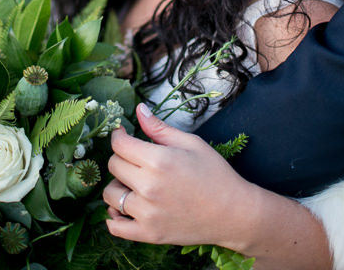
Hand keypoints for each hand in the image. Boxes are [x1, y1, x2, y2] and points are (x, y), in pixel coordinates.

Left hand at [103, 103, 257, 248]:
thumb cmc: (216, 175)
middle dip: (122, 158)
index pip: (119, 144)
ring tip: (135, 185)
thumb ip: (160, 128)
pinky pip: (114, 226)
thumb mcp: (192, 143)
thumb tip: (139, 110)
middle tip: (138, 161)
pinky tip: (125, 208)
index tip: (123, 136)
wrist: (234, 213)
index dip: (119, 136)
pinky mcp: (148, 233)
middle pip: (113, 166)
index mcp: (159, 160)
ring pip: (109, 194)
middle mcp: (148, 186)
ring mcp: (147, 213)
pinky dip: (114, 216)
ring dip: (118, 186)